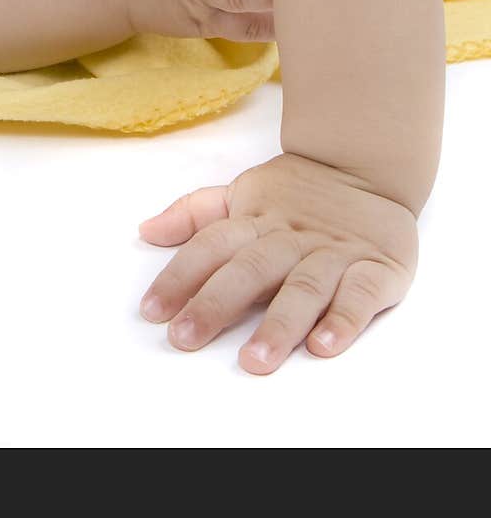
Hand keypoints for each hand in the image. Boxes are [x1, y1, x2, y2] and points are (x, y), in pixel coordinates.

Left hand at [138, 152, 417, 372]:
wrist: (367, 164)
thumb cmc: (298, 192)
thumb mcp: (243, 193)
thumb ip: (195, 214)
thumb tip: (146, 230)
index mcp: (257, 219)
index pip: (212, 245)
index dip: (180, 276)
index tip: (152, 310)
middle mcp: (292, 238)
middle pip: (250, 269)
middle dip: (215, 304)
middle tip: (185, 338)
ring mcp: (336, 254)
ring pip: (304, 287)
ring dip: (279, 324)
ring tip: (254, 359)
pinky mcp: (378, 269)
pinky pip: (361, 295)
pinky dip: (344, 320)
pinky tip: (323, 345)